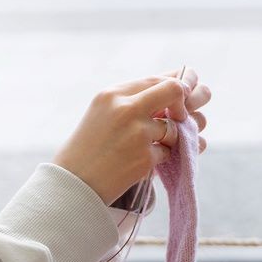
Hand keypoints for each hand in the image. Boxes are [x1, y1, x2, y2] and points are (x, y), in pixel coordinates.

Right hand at [53, 73, 202, 205]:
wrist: (73, 183)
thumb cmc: (89, 147)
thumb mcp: (103, 112)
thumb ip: (135, 98)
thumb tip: (178, 87)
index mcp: (113, 94)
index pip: (157, 78)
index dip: (178, 85)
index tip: (185, 94)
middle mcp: (126, 109)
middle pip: (175, 90)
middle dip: (188, 102)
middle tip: (186, 115)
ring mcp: (137, 133)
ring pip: (175, 128)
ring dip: (170, 139)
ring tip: (149, 146)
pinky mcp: (145, 157)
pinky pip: (168, 152)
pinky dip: (160, 158)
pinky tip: (140, 162)